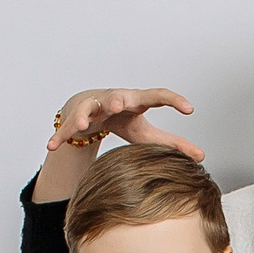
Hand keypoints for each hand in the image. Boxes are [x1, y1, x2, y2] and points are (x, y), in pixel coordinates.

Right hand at [45, 87, 203, 159]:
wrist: (89, 107)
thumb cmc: (123, 118)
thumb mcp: (146, 131)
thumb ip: (172, 143)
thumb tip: (202, 156)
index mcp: (136, 101)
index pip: (157, 96)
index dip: (173, 101)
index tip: (189, 109)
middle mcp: (114, 99)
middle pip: (118, 96)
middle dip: (118, 99)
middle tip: (120, 103)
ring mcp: (92, 107)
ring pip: (88, 108)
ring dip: (84, 114)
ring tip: (81, 123)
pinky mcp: (73, 119)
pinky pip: (65, 128)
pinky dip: (59, 136)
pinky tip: (51, 146)